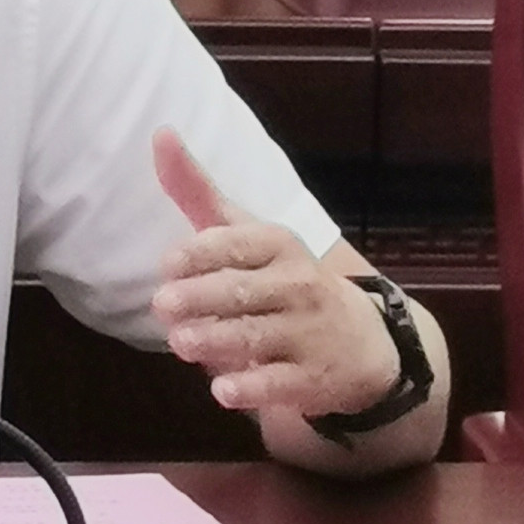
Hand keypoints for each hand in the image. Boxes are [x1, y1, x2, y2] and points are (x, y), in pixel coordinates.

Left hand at [149, 128, 396, 421]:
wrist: (364, 342)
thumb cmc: (283, 279)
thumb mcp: (247, 234)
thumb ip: (198, 192)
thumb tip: (160, 133)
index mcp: (278, 244)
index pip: (238, 243)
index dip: (201, 253)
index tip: (167, 264)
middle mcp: (297, 284)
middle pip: (243, 290)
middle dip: (202, 297)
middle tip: (162, 305)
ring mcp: (308, 332)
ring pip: (258, 335)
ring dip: (217, 340)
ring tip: (180, 344)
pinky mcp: (313, 378)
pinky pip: (279, 383)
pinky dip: (251, 387)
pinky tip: (223, 391)